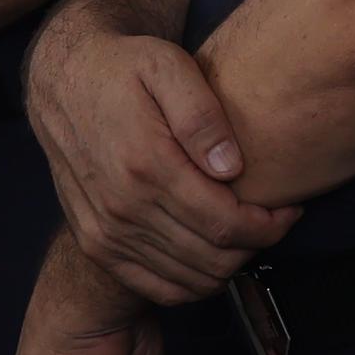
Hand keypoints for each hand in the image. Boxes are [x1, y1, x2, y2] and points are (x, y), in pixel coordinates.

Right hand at [23, 11, 291, 305]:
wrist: (64, 82)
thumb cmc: (124, 68)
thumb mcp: (167, 66)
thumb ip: (202, 116)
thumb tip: (231, 167)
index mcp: (145, 165)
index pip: (224, 223)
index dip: (268, 226)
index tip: (290, 210)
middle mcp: (122, 208)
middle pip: (211, 257)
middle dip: (256, 245)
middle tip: (275, 220)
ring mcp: (105, 232)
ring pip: (188, 279)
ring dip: (229, 265)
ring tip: (248, 232)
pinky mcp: (96, 245)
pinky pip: (157, 288)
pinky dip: (194, 283)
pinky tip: (213, 254)